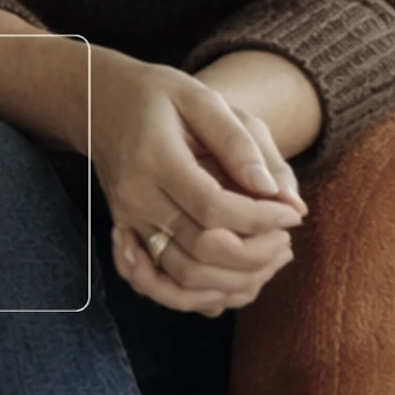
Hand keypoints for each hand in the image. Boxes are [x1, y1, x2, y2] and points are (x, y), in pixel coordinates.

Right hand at [89, 53, 306, 316]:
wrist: (102, 103)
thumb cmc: (160, 96)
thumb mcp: (202, 98)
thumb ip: (241, 143)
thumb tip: (281, 196)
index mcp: (155, 157)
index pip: (213, 208)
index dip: (260, 219)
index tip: (291, 214)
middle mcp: (137, 198)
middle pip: (202, 251)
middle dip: (256, 254)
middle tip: (286, 237)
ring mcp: (128, 223)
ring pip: (184, 280)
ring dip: (236, 281)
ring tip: (272, 257)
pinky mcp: (128, 239)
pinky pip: (162, 288)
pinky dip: (201, 298)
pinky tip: (234, 282)